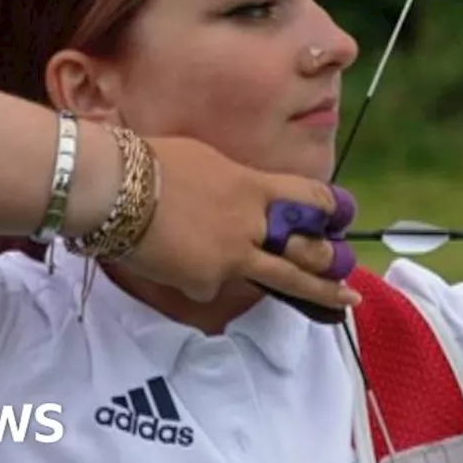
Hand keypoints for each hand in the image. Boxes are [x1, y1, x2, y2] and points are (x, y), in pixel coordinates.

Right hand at [124, 137, 360, 315]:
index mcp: (253, 186)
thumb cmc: (150, 162)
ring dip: (319, 291)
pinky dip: (197, 279)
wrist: (113, 187)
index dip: (331, 209)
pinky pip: (210, 286)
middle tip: (349, 272)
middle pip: (308, 248)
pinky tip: (174, 262)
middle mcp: (252, 222)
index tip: (342, 218)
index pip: (309, 198)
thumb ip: (235, 185)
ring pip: (284, 279)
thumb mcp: (207, 161)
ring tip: (344, 301)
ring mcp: (232, 256)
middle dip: (333, 262)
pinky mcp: (205, 282)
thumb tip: (244, 198)